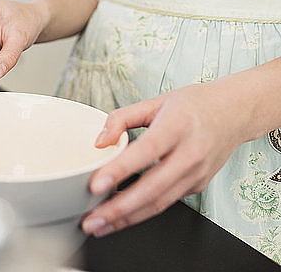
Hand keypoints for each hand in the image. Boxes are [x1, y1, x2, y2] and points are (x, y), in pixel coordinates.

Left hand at [81, 82, 251, 236]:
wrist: (236, 112)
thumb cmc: (195, 105)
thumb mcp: (155, 101)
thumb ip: (122, 118)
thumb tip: (100, 142)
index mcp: (177, 126)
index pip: (145, 152)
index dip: (120, 170)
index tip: (96, 184)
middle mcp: (190, 153)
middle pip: (152, 188)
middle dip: (118, 209)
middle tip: (91, 220)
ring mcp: (196, 174)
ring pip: (158, 203)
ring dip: (126, 218)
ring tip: (99, 225)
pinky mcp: (197, 186)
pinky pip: (165, 202)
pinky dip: (140, 212)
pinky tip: (120, 216)